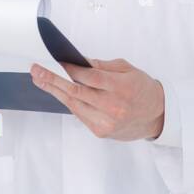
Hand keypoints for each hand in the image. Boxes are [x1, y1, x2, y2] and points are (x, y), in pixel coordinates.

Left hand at [30, 58, 164, 140]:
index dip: (70, 69)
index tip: (55, 61)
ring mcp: (106, 122)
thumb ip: (103, 66)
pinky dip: (68, 102)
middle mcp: (113, 107)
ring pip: (73, 104)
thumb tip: (80, 62)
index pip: (89, 77)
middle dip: (53, 79)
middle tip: (36, 70)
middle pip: (76, 92)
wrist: (157, 116)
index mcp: (121, 88)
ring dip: (54, 91)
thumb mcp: (128, 70)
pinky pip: (79, 114)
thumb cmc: (143, 89)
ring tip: (39, 79)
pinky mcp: (101, 132)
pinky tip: (57, 92)